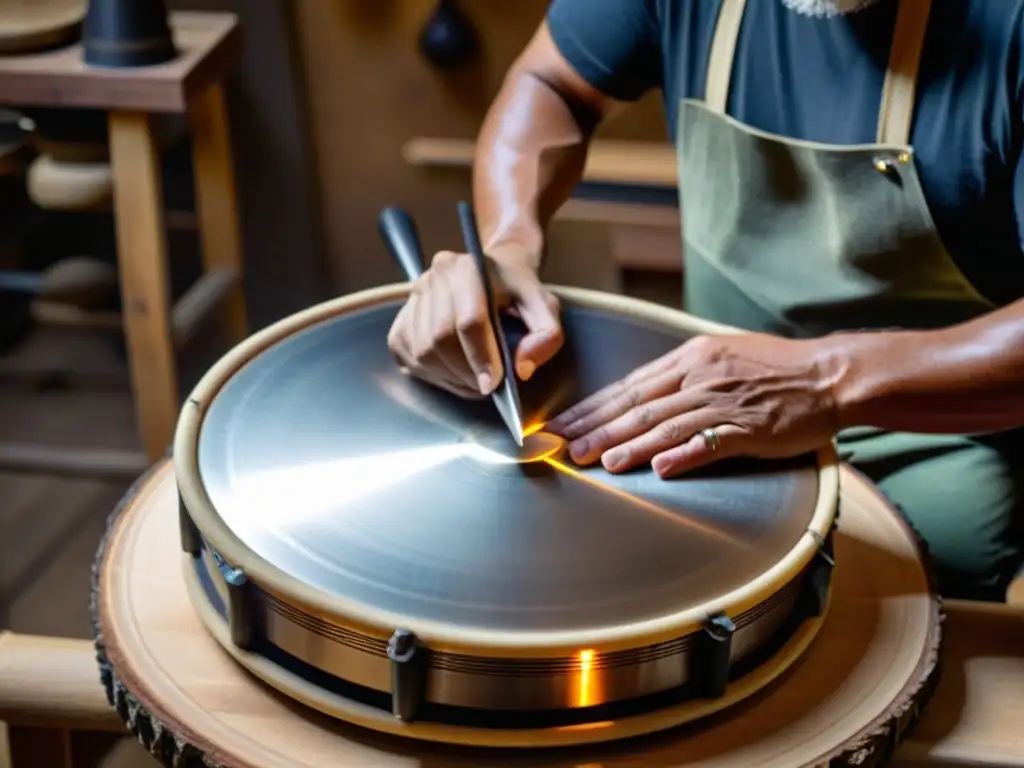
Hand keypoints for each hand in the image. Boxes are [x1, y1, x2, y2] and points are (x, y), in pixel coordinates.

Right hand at [387, 250, 563, 398]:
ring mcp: (414, 297)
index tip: (493, 384)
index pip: (469, 320)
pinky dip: (433, 374)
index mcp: (469, 268)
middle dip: (465, 371)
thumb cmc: (519, 292)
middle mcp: (435, 277)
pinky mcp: (401, 319)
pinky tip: (455, 373)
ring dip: (450, 377)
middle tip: (487, 386)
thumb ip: (546, 335)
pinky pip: (409, 357)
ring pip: (423, 352)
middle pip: (440, 338)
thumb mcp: (545, 307)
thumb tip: (522, 369)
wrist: (493, 273)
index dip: (480, 357)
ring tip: (474, 381)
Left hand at [546, 333, 840, 476]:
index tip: (563, 423)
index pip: (630, 385)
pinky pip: (711, 443)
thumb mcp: (722, 355)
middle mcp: (701, 377)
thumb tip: (643, 393)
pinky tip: (658, 469)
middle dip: (595, 427)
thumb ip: (683, 373)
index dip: (593, 407)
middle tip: (561, 446)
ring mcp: (724, 403)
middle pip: (638, 405)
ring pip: (666, 425)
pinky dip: (683, 455)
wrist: (828, 374)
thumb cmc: (776, 366)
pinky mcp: (750, 429)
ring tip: (596, 461)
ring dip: (628, 445)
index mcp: (691, 358)